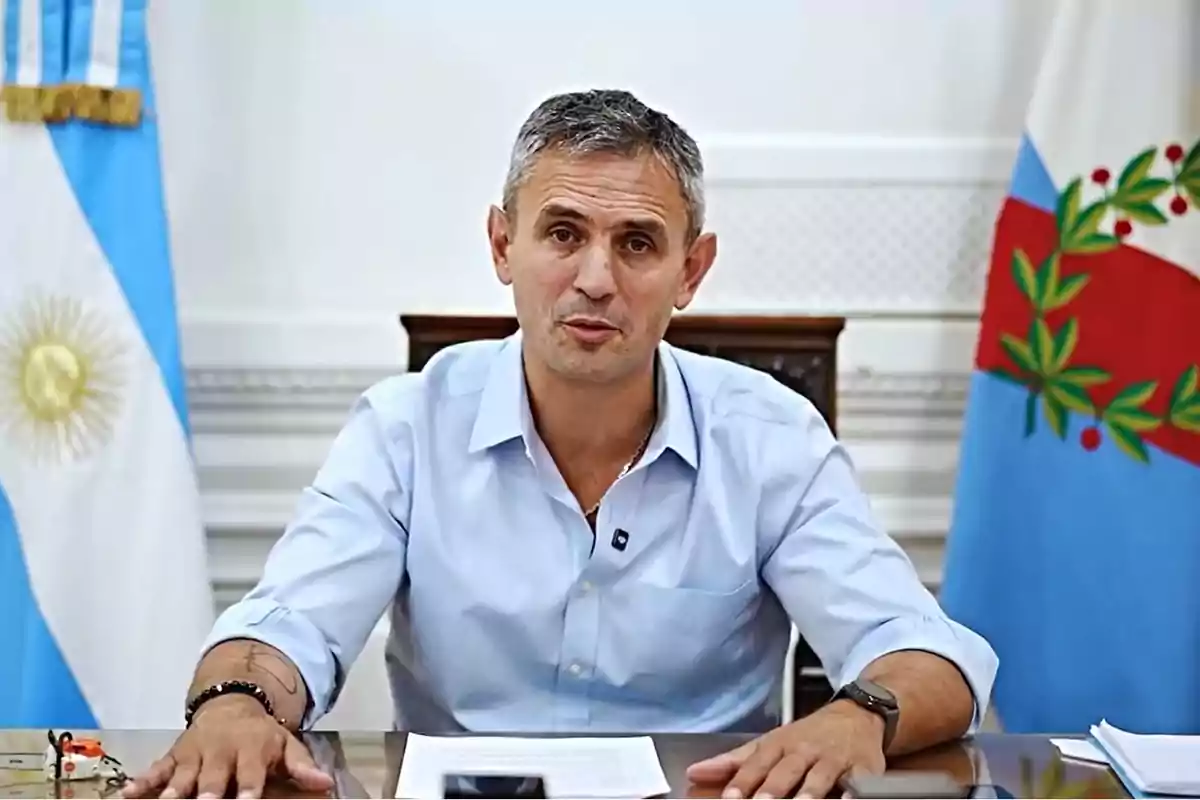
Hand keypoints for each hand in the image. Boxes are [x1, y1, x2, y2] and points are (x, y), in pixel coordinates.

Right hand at [120, 695, 334, 798]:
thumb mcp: (286, 745)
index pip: (250, 776)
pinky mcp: (173, 756)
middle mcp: (220, 752)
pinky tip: (126, 795)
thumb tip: (326, 783)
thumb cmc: (261, 735)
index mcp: (250, 751)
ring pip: (180, 777)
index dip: (247, 791)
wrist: (232, 702)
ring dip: (171, 793)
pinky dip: (141, 781)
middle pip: (211, 779)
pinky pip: (155, 769)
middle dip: (205, 795)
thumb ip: (302, 766)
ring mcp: (194, 754)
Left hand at [686, 701, 886, 798]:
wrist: (856, 714)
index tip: (729, 798)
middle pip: (786, 771)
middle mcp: (804, 751)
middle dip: (772, 790)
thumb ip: (734, 762)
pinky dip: (852, 793)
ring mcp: (833, 759)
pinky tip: (847, 799)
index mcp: (779, 745)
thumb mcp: (769, 743)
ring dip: (808, 794)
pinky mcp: (862, 768)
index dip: (743, 781)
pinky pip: (857, 783)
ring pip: (819, 778)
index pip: (757, 764)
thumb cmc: (807, 736)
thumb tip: (694, 773)